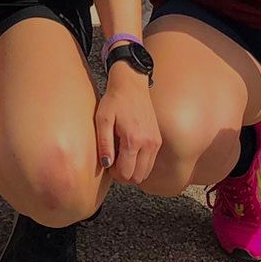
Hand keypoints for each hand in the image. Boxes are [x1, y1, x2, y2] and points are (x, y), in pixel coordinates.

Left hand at [93, 70, 159, 184]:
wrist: (132, 84)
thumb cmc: (114, 100)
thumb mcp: (103, 119)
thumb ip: (104, 143)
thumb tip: (106, 164)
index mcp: (133, 140)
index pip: (126, 173)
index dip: (114, 173)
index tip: (108, 161)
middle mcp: (148, 144)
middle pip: (137, 177)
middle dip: (123, 174)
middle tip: (113, 160)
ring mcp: (155, 142)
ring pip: (145, 172)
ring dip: (132, 169)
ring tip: (121, 155)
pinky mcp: (158, 140)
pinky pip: (150, 162)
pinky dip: (140, 163)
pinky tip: (129, 150)